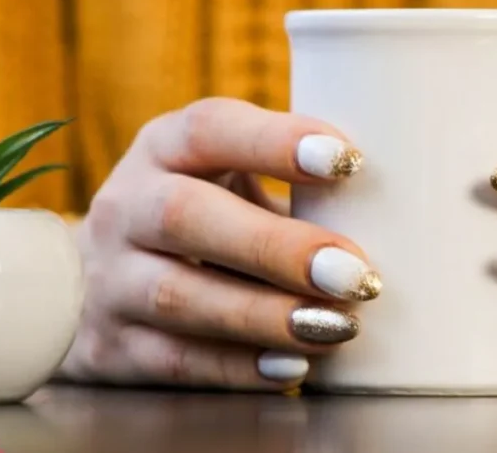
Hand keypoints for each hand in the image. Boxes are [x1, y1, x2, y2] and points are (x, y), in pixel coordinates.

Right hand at [58, 98, 380, 389]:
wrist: (97, 286)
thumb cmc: (201, 219)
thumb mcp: (225, 180)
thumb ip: (288, 184)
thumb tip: (398, 208)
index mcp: (163, 147)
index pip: (209, 128)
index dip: (275, 141)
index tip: (347, 160)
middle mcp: (126, 205)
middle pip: (185, 216)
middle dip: (277, 247)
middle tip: (354, 273)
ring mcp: (109, 277)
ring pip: (178, 294)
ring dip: (264, 314)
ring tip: (336, 326)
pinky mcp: (111, 344)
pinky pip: (173, 359)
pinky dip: (238, 366)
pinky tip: (291, 368)